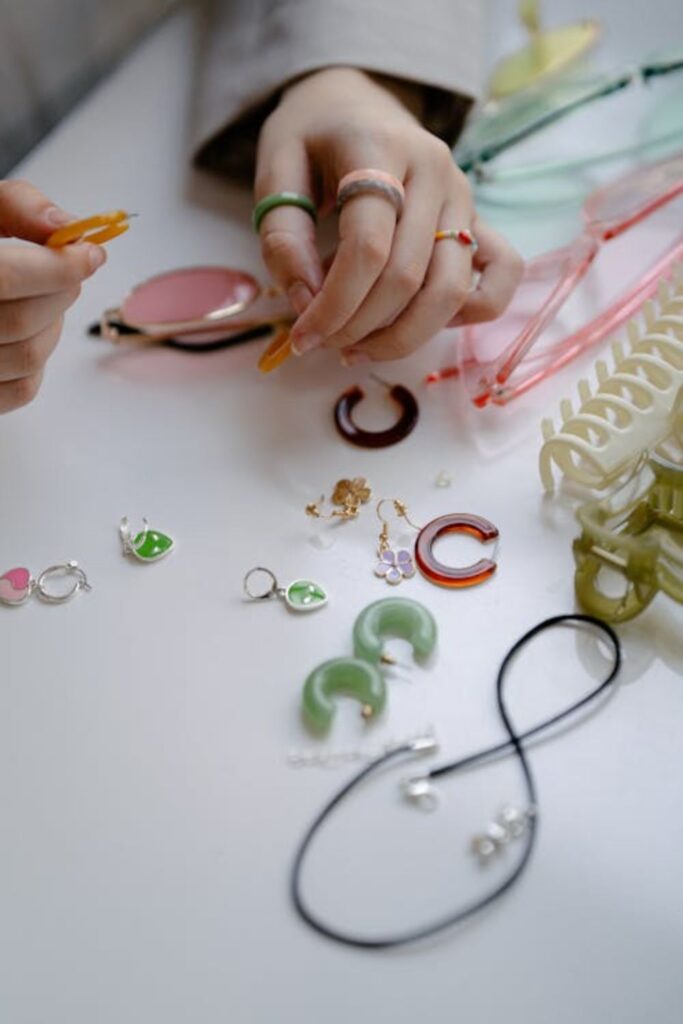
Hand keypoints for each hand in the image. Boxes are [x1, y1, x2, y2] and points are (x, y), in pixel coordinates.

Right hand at [0, 180, 105, 412]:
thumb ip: (18, 206)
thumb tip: (66, 227)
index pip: (4, 278)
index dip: (57, 268)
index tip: (90, 254)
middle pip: (21, 321)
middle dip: (60, 293)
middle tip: (67, 272)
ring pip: (28, 359)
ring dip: (53, 326)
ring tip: (42, 299)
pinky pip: (22, 389)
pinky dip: (39, 361)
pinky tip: (27, 332)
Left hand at [254, 68, 521, 364]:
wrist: (354, 99)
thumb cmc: (312, 137)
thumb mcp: (276, 169)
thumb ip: (284, 235)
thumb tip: (307, 301)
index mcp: (380, 147)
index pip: (368, 246)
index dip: (334, 304)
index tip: (302, 337)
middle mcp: (434, 171)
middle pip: (407, 277)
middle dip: (358, 325)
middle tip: (321, 341)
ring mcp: (464, 196)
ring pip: (450, 291)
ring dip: (402, 336)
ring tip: (357, 346)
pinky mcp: (479, 218)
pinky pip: (501, 274)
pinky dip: (467, 314)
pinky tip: (418, 322)